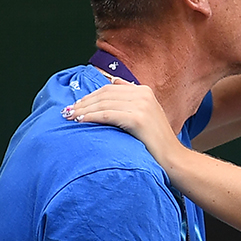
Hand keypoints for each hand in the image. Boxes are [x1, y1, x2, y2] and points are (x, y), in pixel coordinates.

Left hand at [62, 82, 180, 164]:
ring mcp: (142, 106)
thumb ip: (131, 98)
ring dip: (84, 110)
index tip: (77, 105)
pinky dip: (91, 117)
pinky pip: (107, 115)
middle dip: (84, 102)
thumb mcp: (147, 113)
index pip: (110, 88)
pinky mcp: (138, 119)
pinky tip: (80, 121)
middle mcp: (144, 94)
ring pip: (104, 104)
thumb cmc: (156, 141)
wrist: (172, 158)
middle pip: (105, 94)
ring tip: (70, 117)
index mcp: (145, 91)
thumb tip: (112, 82)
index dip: (91, 96)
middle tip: (68, 111)